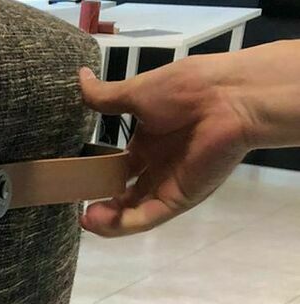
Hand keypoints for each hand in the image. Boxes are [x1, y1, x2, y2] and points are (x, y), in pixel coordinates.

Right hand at [79, 57, 254, 235]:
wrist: (228, 98)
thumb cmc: (185, 89)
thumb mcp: (137, 92)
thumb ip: (105, 96)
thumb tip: (79, 78)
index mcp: (149, 139)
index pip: (118, 165)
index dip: (97, 174)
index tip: (75, 178)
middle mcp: (157, 164)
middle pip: (123, 191)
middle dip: (100, 200)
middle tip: (76, 202)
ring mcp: (167, 184)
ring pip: (131, 210)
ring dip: (107, 218)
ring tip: (85, 218)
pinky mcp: (176, 200)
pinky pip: (145, 218)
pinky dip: (121, 225)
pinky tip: (97, 222)